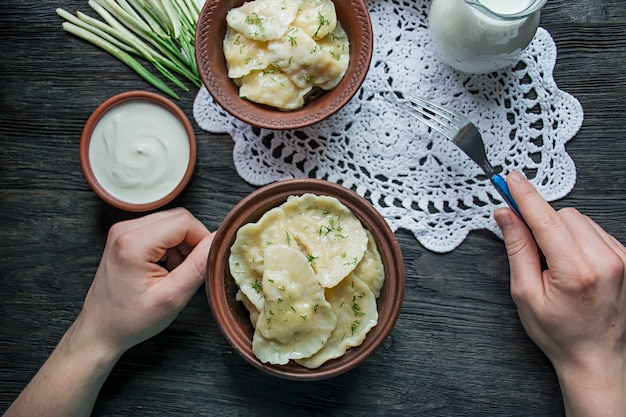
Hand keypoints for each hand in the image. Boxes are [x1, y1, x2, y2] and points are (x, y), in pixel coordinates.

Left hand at [4, 208, 213, 416]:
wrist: (100, 330)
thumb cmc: (131, 320)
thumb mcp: (173, 297)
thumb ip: (199, 265)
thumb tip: (218, 241)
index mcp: (134, 243)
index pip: (184, 222)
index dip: (202, 239)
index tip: (206, 261)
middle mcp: (125, 229)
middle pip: (177, 218)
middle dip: (192, 240)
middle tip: (193, 268)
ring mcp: (122, 231)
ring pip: (169, 222)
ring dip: (181, 243)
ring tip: (177, 271)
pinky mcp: (123, 236)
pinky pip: (157, 228)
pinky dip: (169, 244)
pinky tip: (166, 267)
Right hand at [494, 171, 625, 416]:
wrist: (596, 356)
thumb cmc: (558, 332)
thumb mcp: (525, 293)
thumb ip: (517, 248)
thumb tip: (506, 214)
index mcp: (575, 271)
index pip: (546, 220)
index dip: (525, 196)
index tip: (510, 179)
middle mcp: (604, 260)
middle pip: (564, 214)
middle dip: (542, 222)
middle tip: (529, 243)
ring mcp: (620, 258)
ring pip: (580, 219)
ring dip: (561, 230)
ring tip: (554, 262)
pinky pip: (595, 230)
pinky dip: (577, 238)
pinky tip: (571, 262)